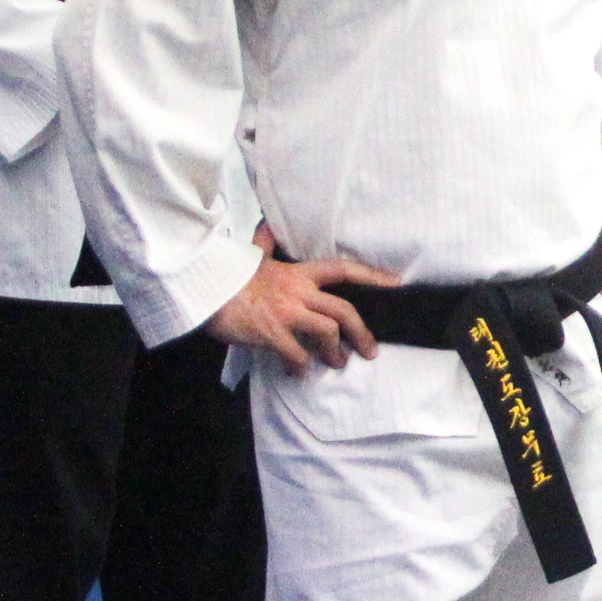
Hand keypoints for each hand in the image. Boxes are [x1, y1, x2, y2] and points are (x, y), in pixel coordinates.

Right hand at [205, 249, 400, 372]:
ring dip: (335, 353)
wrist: (204, 287)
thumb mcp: (254, 257)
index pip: (344, 270)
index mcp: (299, 273)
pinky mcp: (272, 332)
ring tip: (337, 364)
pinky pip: (296, 354)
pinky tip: (298, 373)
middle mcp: (298, 291)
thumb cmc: (229, 274)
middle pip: (343, 311)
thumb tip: (267, 228)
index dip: (373, 275)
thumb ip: (266, 244)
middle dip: (361, 333)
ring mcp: (286, 312)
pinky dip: (300, 367)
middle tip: (370, 352)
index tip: (396, 283)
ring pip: (327, 332)